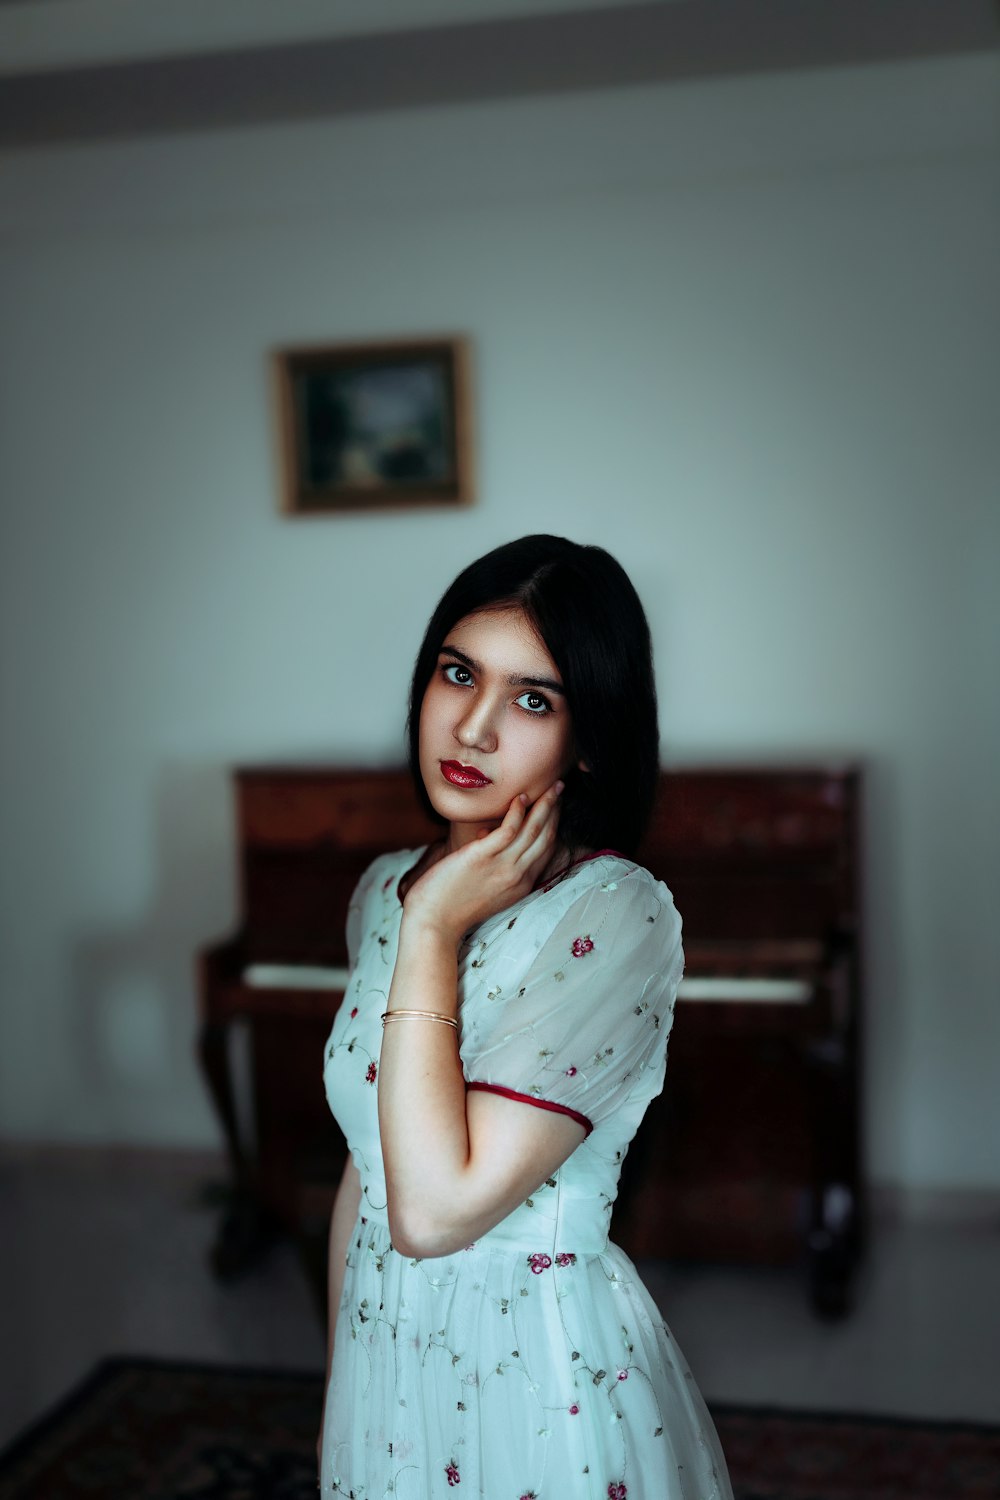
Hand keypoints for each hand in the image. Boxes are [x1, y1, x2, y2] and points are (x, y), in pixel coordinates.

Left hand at [401, 780, 563, 944]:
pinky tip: (520, 798)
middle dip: (555, 809)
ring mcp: (502, 867)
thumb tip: (487, 837)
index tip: (556, 804)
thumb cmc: (453, 905)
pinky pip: (508, 830)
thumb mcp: (486, 888)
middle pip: (545, 837)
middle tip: (559, 786)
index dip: (554, 824)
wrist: (433, 922)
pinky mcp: (482, 857)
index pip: (546, 849)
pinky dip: (517, 812)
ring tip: (550, 786)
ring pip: (533, 831)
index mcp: (522, 884)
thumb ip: (495, 865)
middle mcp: (518, 876)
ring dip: (544, 805)